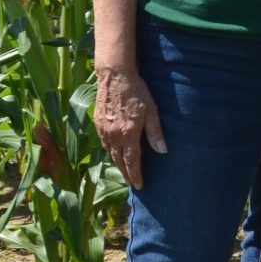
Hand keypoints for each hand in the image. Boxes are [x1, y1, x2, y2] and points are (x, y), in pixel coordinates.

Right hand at [93, 65, 165, 188]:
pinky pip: (104, 143)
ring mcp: (103, 130)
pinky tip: (114, 152)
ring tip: (124, 170)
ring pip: (110, 153)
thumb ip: (156, 132)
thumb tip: (163, 151)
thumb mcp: (151, 110)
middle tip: (131, 182)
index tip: (140, 185)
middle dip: (125, 173)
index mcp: (128, 134)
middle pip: (119, 161)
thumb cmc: (136, 91)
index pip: (132, 162)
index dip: (136, 175)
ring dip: (117, 163)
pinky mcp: (97, 123)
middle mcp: (113, 135)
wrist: (114, 76)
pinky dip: (110, 151)